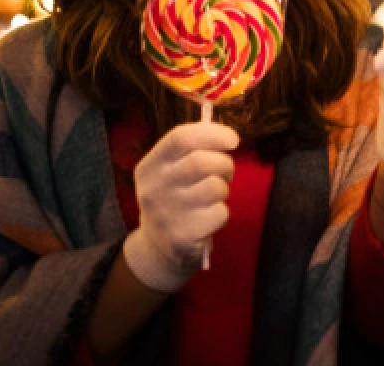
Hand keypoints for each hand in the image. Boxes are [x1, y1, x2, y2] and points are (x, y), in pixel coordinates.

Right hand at [122, 122, 237, 291]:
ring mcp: (165, 214)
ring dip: (224, 189)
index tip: (233, 140)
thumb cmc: (176, 199)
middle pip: (202, 162)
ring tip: (215, 196)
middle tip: (226, 172)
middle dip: (224, 164)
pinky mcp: (182, 236)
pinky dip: (222, 213)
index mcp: (149, 167)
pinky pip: (220, 213)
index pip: (180, 138)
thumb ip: (193, 151)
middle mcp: (153, 188)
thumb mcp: (171, 172)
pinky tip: (209, 218)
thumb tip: (228, 137)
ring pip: (214, 187)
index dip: (212, 133)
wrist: (159, 248)